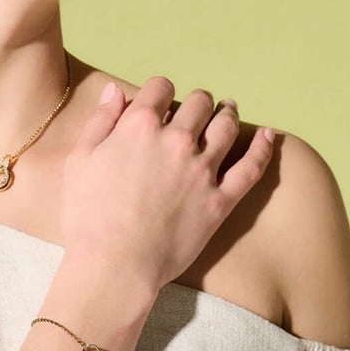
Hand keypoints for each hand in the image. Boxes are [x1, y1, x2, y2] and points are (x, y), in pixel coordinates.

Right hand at [60, 77, 274, 294]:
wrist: (114, 262)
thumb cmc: (87, 213)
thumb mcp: (80, 159)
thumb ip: (101, 121)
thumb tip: (115, 90)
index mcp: (140, 125)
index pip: (160, 87)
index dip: (159, 90)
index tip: (159, 98)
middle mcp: (177, 139)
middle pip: (198, 104)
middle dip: (197, 101)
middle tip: (196, 107)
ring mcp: (203, 169)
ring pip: (225, 127)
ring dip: (227, 113)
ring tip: (228, 110)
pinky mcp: (221, 200)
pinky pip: (251, 168)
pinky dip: (262, 148)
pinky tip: (268, 135)